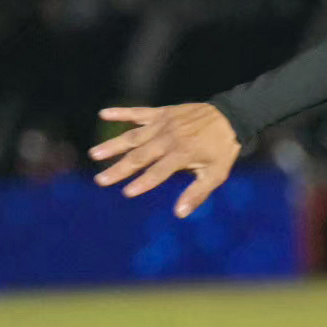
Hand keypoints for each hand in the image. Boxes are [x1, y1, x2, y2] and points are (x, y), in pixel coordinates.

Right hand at [90, 102, 240, 217]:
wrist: (231, 117)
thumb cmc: (222, 150)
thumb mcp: (216, 174)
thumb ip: (197, 193)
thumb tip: (180, 214)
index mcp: (182, 154)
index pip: (158, 172)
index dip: (143, 183)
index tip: (127, 192)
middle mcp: (168, 139)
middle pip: (139, 156)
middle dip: (119, 169)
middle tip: (101, 180)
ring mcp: (163, 124)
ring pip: (133, 136)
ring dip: (113, 145)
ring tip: (95, 154)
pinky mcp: (162, 112)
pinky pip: (138, 112)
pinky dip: (121, 112)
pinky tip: (102, 114)